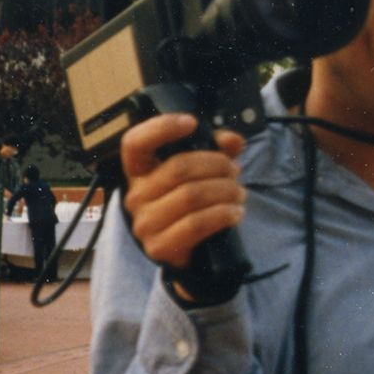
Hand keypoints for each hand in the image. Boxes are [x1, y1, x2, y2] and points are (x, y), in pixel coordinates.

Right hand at [120, 114, 246, 272]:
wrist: (184, 250)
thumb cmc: (188, 203)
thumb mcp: (200, 172)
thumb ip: (216, 150)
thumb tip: (232, 141)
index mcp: (139, 171)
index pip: (135, 143)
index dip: (161, 128)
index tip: (191, 123)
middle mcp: (135, 195)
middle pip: (178, 168)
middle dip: (216, 165)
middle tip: (234, 170)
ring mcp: (145, 223)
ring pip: (191, 196)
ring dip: (224, 191)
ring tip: (239, 193)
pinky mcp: (160, 246)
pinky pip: (196, 224)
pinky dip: (222, 215)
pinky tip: (235, 212)